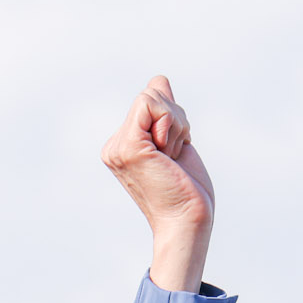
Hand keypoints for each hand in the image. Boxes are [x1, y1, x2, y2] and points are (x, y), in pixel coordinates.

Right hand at [101, 76, 213, 293]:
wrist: (188, 222)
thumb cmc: (187, 192)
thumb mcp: (177, 142)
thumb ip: (165, 113)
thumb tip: (160, 80)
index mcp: (123, 146)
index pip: (150, 101)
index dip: (173, 119)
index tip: (174, 153)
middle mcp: (115, 146)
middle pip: (151, 94)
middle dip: (175, 119)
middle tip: (174, 156)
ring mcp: (118, 147)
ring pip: (151, 96)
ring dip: (175, 124)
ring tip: (171, 158)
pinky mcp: (128, 147)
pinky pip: (150, 103)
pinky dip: (170, 123)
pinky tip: (169, 153)